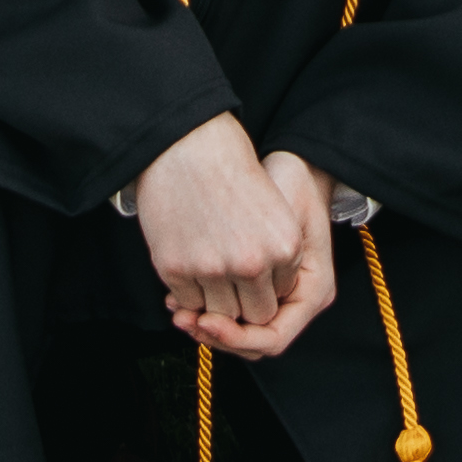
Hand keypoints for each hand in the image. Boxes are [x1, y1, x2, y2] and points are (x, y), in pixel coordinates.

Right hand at [131, 114, 341, 360]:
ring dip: (212, 300)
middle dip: (240, 303)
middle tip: (225, 277)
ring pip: (218, 314)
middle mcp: (252, 263)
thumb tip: (259, 305)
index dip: (261, 286)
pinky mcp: (176, 268)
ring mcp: (212, 268)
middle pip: (253, 315)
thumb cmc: (229, 173)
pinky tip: (187, 261)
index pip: (279, 297)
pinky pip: (187, 302)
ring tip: (205, 265)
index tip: (246, 265)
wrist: (188, 145)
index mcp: (285, 247)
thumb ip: (274, 258)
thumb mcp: (273, 212)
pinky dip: (186, 291)